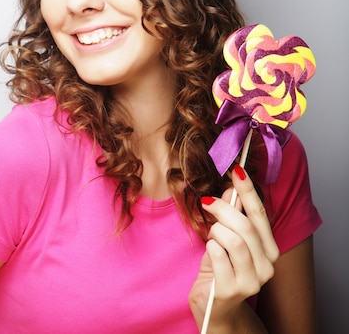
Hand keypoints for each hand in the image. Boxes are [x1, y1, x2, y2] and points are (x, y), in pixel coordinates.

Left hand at [189, 165, 278, 331]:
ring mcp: (252, 280)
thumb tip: (231, 187)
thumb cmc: (221, 268)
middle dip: (223, 209)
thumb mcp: (227, 236)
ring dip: (216, 231)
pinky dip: (210, 247)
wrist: (214, 306)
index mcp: (269, 249)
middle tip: (207, 202)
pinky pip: (217, 254)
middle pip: (245, 225)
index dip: (248, 190)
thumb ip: (232, 214)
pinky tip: (210, 254)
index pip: (260, 214)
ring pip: (233, 239)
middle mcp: (267, 265)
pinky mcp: (232, 290)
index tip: (237, 169)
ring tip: (211, 236)